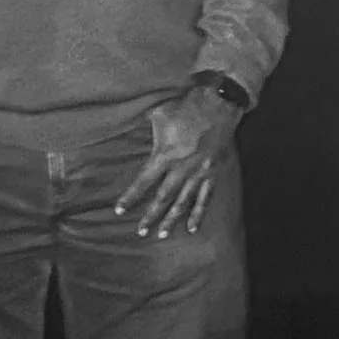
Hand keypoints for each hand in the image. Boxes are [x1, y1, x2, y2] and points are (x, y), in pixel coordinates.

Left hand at [115, 84, 235, 240]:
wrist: (218, 104)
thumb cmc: (186, 106)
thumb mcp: (158, 113)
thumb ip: (142, 124)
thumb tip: (121, 121)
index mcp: (166, 154)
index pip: (144, 181)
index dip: (131, 197)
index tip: (119, 211)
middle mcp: (182, 168)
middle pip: (163, 198)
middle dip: (150, 216)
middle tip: (140, 232)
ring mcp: (198, 172)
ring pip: (183, 202)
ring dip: (171, 220)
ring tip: (160, 235)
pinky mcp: (212, 172)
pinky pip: (205, 197)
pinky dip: (198, 214)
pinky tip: (191, 229)